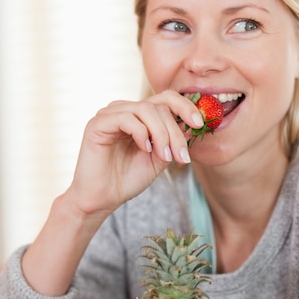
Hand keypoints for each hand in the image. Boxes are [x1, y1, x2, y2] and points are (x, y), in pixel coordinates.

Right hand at [65, 90, 203, 217]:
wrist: (102, 199)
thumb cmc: (127, 179)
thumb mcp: (159, 158)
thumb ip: (172, 140)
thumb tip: (192, 125)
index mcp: (139, 116)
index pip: (165, 98)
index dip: (185, 106)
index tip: (200, 123)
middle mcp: (124, 110)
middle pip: (159, 105)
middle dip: (175, 132)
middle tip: (181, 156)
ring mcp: (109, 114)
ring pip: (145, 110)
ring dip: (161, 134)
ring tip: (164, 156)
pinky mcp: (97, 123)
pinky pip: (127, 118)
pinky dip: (142, 134)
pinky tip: (145, 149)